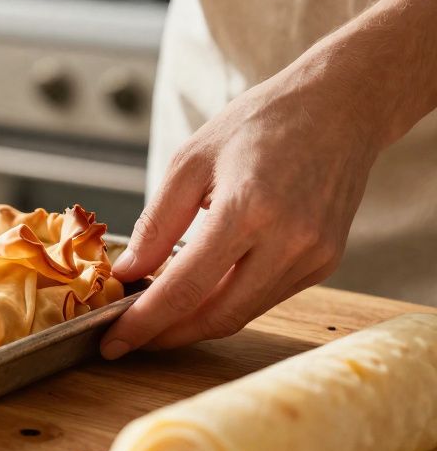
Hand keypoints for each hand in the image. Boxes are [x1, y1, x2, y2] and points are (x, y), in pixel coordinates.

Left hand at [100, 62, 381, 358]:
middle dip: (166, 336)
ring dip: (195, 323)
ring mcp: (313, 256)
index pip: (185, 288)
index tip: (112, 344)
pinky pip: (265, 297)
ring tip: (155, 318)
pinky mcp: (325, 263)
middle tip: (127, 341)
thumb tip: (128, 273)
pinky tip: (199, 294)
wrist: (339, 107)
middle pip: (216, 316)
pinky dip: (227, 302)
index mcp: (247, 210)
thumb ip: (157, 223)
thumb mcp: (190, 161)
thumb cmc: (259, 124)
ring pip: (242, 313)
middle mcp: (288, 241)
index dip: (144, 323)